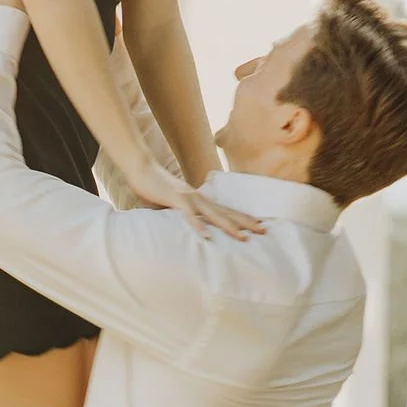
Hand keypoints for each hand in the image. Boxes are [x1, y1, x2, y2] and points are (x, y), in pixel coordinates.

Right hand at [127, 156, 263, 239]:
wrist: (142, 168)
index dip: (243, 218)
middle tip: (265, 231)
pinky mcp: (176, 199)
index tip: (259, 225)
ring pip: (214, 215)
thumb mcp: (172, 203)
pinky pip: (189, 215)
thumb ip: (182, 213)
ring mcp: (189, 198)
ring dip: (229, 227)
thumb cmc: (156, 187)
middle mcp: (199, 198)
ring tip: (244, 238)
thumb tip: (188, 223)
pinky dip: (198, 226)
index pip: (226, 210)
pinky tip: (208, 238)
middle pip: (227, 212)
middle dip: (246, 222)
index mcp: (200, 200)